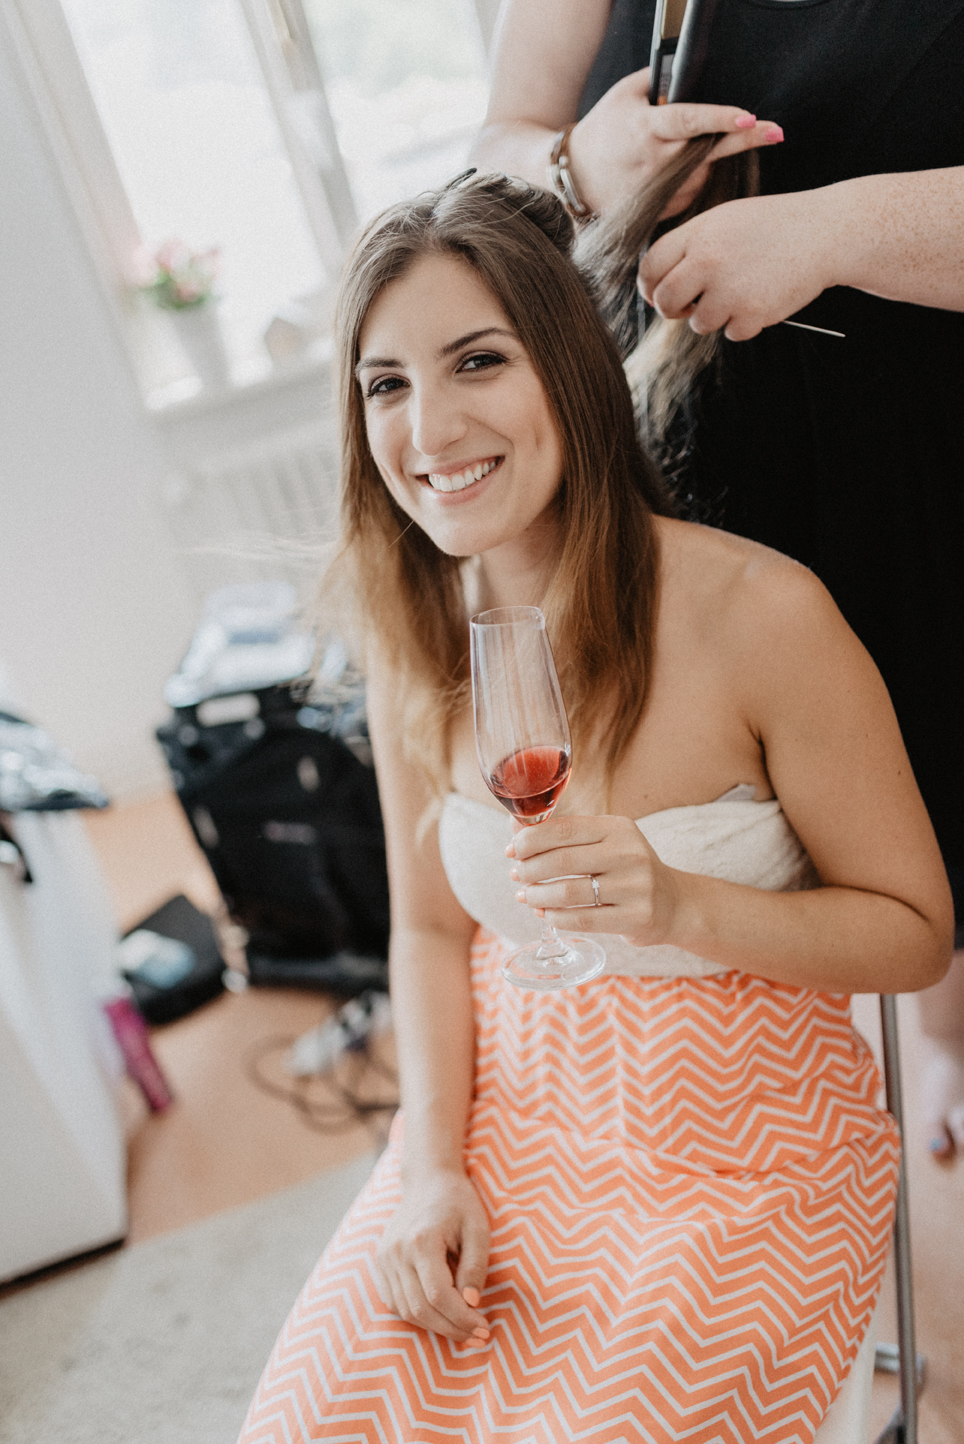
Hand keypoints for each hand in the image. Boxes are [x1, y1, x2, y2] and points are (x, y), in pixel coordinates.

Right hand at [375, 1168, 490, 1342]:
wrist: (427, 1180)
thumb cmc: (458, 1203)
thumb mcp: (478, 1229)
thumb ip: (474, 1267)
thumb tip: (472, 1304)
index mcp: (421, 1240)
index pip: (438, 1295)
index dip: (461, 1319)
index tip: (484, 1329)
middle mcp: (396, 1252)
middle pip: (420, 1308)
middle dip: (451, 1328)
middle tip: (477, 1336)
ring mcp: (384, 1259)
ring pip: (406, 1310)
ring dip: (435, 1326)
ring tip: (462, 1329)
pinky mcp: (381, 1264)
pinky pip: (396, 1301)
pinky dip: (418, 1315)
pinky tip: (440, 1315)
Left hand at [507, 813, 682, 948]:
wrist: (674, 903)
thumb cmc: (626, 869)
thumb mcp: (604, 842)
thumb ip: (562, 835)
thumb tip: (514, 824)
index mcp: (618, 828)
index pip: (563, 829)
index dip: (530, 840)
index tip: (511, 850)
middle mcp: (629, 854)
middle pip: (562, 861)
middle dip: (529, 869)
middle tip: (516, 875)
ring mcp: (635, 887)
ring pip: (569, 892)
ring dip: (537, 895)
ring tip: (525, 896)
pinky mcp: (636, 917)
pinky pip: (582, 919)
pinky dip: (555, 917)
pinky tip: (544, 914)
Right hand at [567, 66, 782, 216]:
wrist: (576, 180)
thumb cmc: (603, 132)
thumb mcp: (625, 96)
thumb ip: (660, 83)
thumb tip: (692, 74)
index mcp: (647, 130)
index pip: (689, 121)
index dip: (720, 119)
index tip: (748, 116)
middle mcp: (656, 163)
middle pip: (710, 148)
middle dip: (745, 139)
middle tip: (776, 131)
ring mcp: (661, 191)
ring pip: (704, 169)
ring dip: (707, 156)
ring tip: (679, 151)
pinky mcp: (664, 210)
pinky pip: (693, 188)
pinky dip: (692, 175)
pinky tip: (672, 171)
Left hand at [639, 187, 839, 339]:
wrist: (823, 232)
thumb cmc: (770, 227)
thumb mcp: (724, 221)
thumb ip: (689, 248)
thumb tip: (655, 288)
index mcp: (698, 233)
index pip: (650, 267)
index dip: (649, 286)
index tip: (657, 293)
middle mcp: (708, 260)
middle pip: (665, 301)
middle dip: (672, 309)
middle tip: (687, 307)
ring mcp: (730, 288)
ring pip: (699, 323)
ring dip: (714, 316)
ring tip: (740, 292)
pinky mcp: (752, 313)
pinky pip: (731, 333)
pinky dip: (744, 323)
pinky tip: (761, 298)